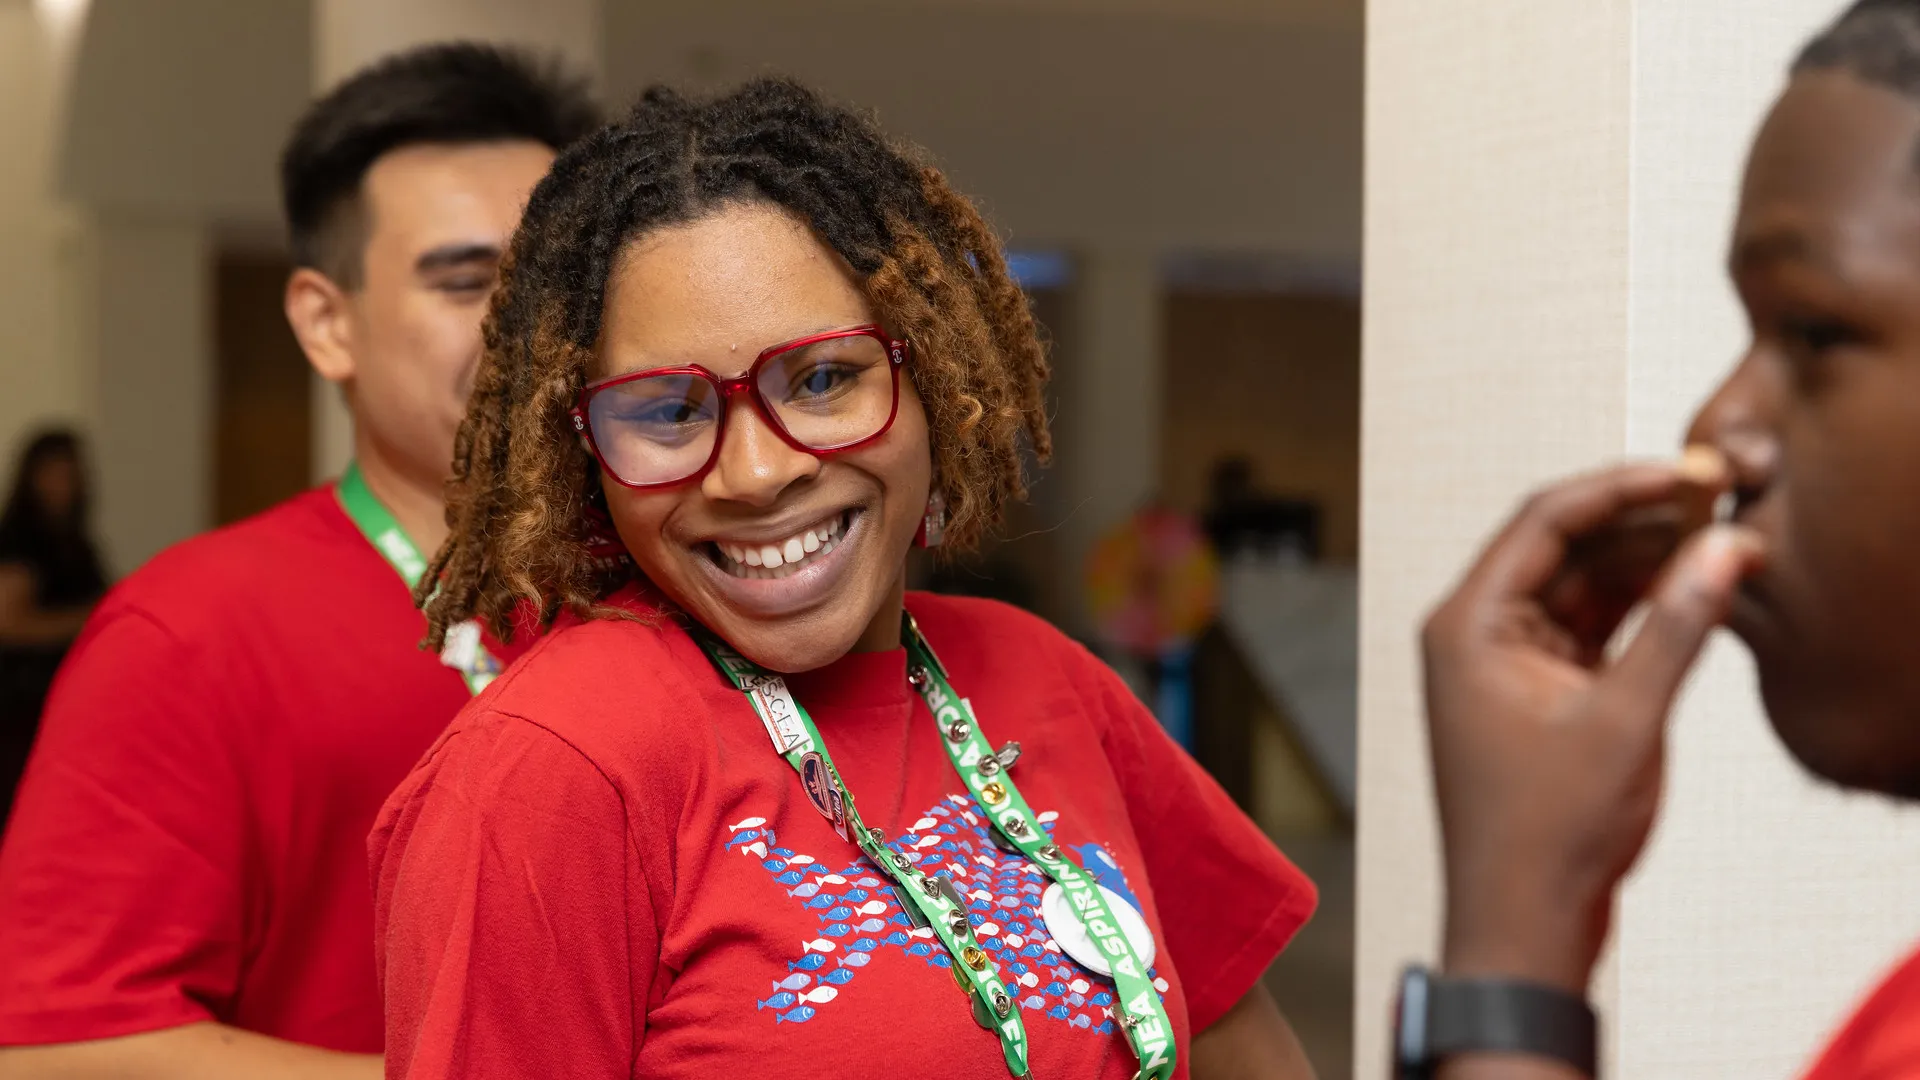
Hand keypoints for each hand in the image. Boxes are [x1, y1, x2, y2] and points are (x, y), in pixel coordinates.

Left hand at [1421, 459, 1763, 993]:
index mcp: (1467, 623)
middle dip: (1643, 523)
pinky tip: (1697, 593)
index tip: (1691, 472)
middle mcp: (1476, 631)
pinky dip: (1640, 610)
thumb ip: (1675, 629)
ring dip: (1647, 564)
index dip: (1620, 487)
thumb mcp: (1624, 721)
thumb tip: (1723, 549)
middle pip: (1563, 545)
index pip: (1543, 519)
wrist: (1523, 921)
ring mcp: (1505, 660)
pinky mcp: (1538, 689)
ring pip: (1582, 583)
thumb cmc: (1548, 834)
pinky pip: (1591, 625)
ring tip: (1724, 545)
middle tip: (1722, 503)